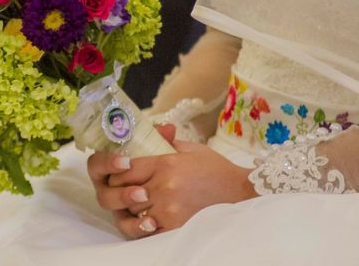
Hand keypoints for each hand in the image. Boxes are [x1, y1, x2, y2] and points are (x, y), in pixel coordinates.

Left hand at [88, 134, 257, 238]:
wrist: (239, 191)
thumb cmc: (215, 168)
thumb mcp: (190, 148)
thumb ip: (166, 141)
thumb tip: (152, 131)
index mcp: (165, 163)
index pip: (127, 168)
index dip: (118, 171)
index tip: (119, 172)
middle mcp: (164, 186)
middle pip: (126, 190)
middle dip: (122, 189)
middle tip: (125, 188)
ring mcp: (168, 208)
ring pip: (134, 210)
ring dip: (132, 206)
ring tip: (137, 201)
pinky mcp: (175, 225)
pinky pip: (147, 228)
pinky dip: (144, 223)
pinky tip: (149, 216)